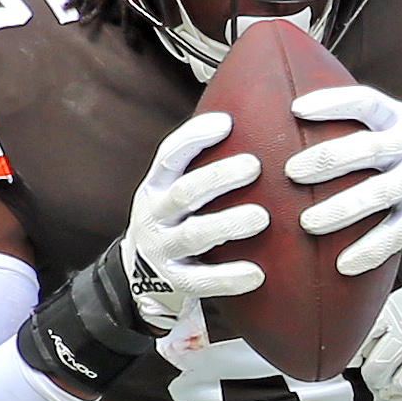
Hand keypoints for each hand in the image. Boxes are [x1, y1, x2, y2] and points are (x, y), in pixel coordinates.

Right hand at [127, 112, 267, 330]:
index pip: (170, 155)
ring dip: (228, 224)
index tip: (226, 123)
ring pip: (193, 236)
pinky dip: (228, 278)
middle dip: (218, 178)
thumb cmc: (176, 220)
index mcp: (156, 186)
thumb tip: (246, 118)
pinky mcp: (175, 282)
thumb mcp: (175, 190)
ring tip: (262, 217)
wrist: (139, 276)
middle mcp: (155, 215)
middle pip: (184, 193)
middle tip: (255, 165)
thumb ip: (201, 164)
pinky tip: (256, 273)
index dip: (194, 137)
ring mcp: (163, 250)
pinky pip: (201, 282)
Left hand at [287, 85, 401, 275]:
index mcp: (400, 118)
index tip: (296, 110)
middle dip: (328, 160)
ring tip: (307, 223)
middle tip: (292, 173)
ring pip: (379, 194)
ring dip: (341, 209)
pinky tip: (343, 264)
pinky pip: (396, 234)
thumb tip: (287, 114)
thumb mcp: (392, 125)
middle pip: (369, 148)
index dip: (332, 104)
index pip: (366, 102)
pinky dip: (369, 250)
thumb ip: (355, 120)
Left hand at [354, 267, 401, 400]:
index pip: (362, 340)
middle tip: (379, 377)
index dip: (358, 355)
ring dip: (392, 393)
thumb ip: (389, 320)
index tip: (359, 360)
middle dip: (374, 377)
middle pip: (376, 368)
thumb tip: (360, 352)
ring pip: (396, 387)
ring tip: (395, 388)